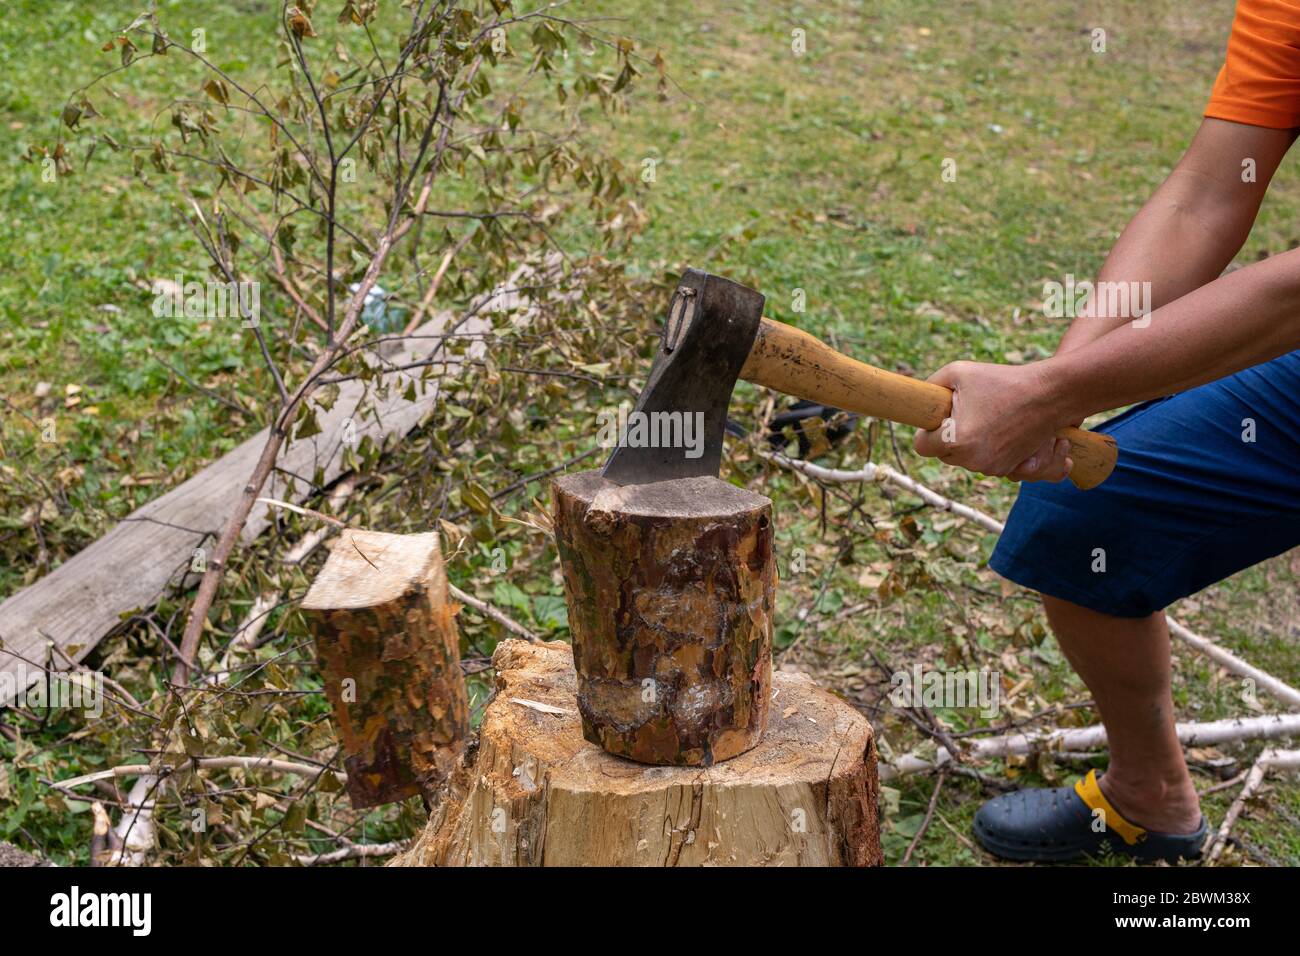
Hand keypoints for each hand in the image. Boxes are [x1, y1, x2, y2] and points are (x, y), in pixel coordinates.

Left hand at [912, 360, 1073, 481]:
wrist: (1049, 394)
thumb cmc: (1002, 380)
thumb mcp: (958, 373)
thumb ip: (931, 386)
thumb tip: (919, 400)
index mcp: (957, 441)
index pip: (922, 446)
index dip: (926, 431)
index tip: (936, 418)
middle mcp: (973, 461)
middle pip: (942, 454)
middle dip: (948, 435)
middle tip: (966, 412)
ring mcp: (992, 468)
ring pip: (963, 458)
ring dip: (968, 441)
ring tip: (986, 416)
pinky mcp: (1008, 469)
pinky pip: (983, 461)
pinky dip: (986, 447)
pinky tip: (998, 427)